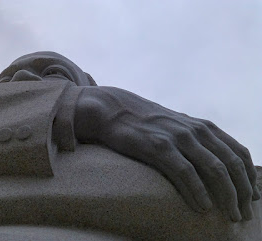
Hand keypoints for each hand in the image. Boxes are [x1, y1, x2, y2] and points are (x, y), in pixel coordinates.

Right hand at [75, 86, 259, 221]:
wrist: (116, 110)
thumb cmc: (148, 123)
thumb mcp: (178, 127)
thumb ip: (196, 140)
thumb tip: (211, 162)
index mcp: (203, 127)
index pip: (238, 152)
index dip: (249, 177)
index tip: (252, 197)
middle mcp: (195, 130)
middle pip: (231, 164)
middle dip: (242, 192)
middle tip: (244, 214)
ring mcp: (178, 138)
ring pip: (214, 169)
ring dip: (227, 195)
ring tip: (231, 215)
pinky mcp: (159, 147)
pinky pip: (185, 172)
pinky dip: (197, 191)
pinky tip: (202, 207)